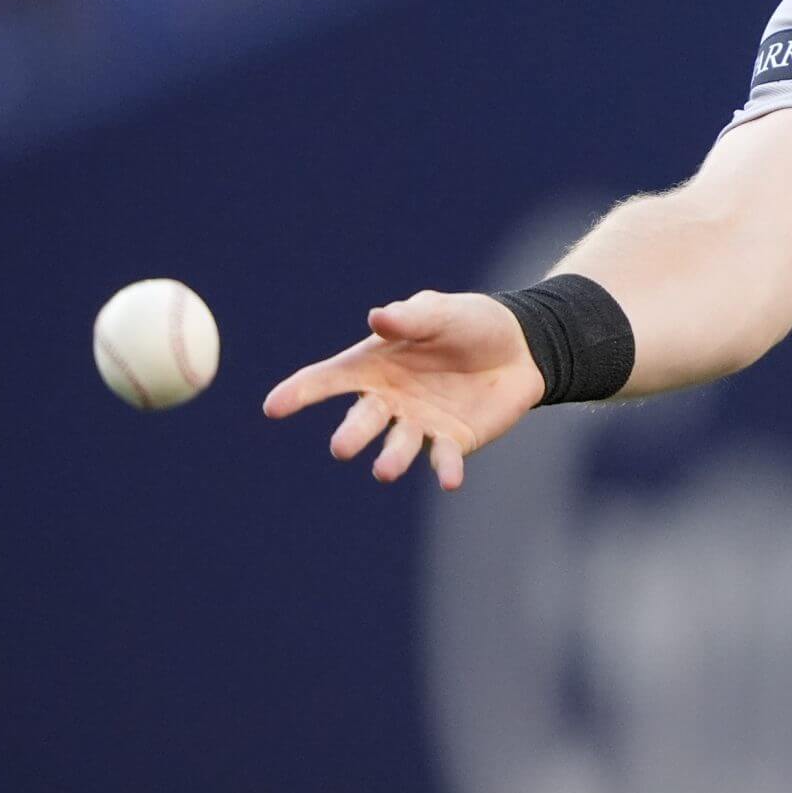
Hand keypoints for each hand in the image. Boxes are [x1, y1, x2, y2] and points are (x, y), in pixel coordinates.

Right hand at [263, 290, 546, 489]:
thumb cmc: (468, 323)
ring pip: (398, 446)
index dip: (301, 392)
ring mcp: (419, 424)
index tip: (272, 407)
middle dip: (352, 434)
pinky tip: (448, 480)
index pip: (330, 379)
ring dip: (391, 459)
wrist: (519, 346)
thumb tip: (378, 318)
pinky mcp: (452, 442)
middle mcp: (390, 400)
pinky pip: (444, 460)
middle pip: (362, 420)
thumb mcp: (440, 312)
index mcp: (375, 365)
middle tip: (342, 447)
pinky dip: (445, 470)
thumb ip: (410, 318)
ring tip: (383, 470)